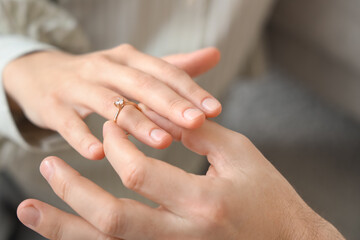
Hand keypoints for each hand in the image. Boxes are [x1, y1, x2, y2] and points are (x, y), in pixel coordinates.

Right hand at [3, 46, 220, 158]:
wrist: (41, 74)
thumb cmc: (99, 76)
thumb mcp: (134, 68)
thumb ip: (173, 66)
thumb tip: (214, 54)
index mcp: (129, 60)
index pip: (165, 73)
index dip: (190, 90)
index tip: (214, 110)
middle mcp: (105, 68)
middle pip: (142, 85)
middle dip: (171, 104)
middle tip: (197, 122)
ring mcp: (77, 86)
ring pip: (110, 104)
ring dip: (137, 123)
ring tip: (163, 142)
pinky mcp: (53, 106)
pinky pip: (69, 123)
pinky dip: (82, 137)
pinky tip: (98, 153)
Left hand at [17, 120, 343, 238]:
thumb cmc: (270, 198)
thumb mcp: (239, 155)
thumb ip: (196, 133)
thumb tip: (157, 114)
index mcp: (205, 202)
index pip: (139, 171)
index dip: (118, 142)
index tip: (112, 125)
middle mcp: (185, 237)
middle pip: (111, 219)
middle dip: (72, 192)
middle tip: (46, 166)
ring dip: (64, 228)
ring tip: (29, 208)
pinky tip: (68, 229)